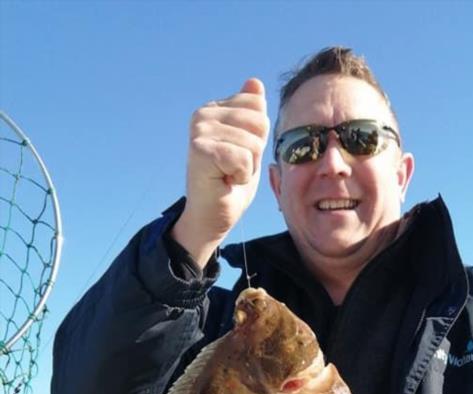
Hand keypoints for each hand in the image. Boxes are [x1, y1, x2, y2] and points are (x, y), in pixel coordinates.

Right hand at [171, 78, 269, 266]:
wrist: (212, 217)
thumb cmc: (230, 184)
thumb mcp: (249, 145)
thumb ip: (252, 115)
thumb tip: (255, 81)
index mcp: (214, 109)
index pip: (258, 107)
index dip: (258, 139)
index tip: (239, 156)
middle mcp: (203, 115)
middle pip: (259, 123)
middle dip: (255, 153)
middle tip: (233, 168)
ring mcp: (199, 130)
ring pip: (253, 143)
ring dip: (247, 167)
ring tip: (228, 175)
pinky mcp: (200, 149)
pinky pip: (243, 158)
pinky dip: (241, 176)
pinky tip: (224, 181)